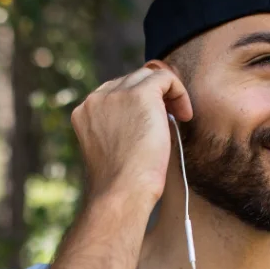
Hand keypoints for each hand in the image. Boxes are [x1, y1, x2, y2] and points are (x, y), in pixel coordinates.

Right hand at [70, 61, 193, 209]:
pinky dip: (179, 92)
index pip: (114, 92)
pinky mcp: (140, 94)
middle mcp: (96, 99)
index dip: (137, 103)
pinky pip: (165, 77)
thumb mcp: (114, 149)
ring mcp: (116, 95)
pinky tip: (185, 115)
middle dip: (153, 97)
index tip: (152, 123)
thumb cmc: (122, 184)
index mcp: (84, 112)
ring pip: (148, 76)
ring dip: (166, 94)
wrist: (122, 192)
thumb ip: (121, 126)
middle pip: (131, 80)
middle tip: (170, 120)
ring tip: (179, 117)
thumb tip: (153, 113)